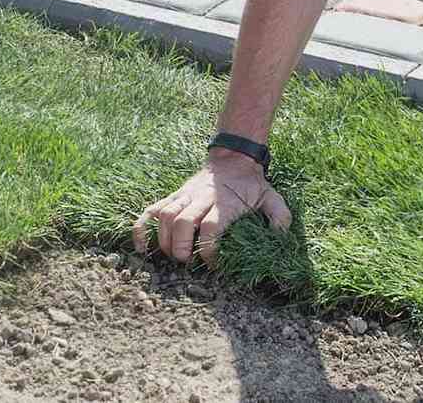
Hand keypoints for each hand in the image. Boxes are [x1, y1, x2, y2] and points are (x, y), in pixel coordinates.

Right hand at [132, 149, 291, 265]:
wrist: (233, 158)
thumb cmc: (251, 185)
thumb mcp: (271, 197)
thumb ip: (279, 216)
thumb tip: (281, 237)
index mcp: (224, 203)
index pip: (211, 227)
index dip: (208, 250)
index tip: (213, 264)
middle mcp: (201, 198)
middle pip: (182, 222)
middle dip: (180, 248)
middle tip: (187, 263)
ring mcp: (184, 196)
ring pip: (164, 216)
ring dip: (163, 241)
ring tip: (172, 257)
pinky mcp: (173, 196)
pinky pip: (150, 210)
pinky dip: (141, 228)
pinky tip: (142, 247)